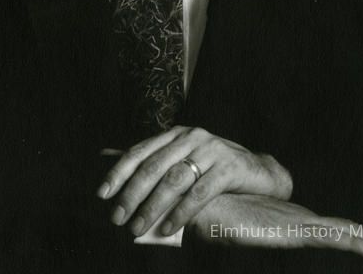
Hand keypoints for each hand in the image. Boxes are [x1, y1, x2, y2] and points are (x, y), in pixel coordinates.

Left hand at [97, 125, 291, 237]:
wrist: (260, 173)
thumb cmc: (214, 170)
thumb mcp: (184, 161)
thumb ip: (156, 165)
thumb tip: (113, 166)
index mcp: (176, 134)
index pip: (141, 151)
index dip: (119, 171)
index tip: (102, 193)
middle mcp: (191, 137)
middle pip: (154, 166)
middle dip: (132, 193)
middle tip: (117, 217)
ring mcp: (211, 150)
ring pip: (174, 179)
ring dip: (153, 206)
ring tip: (137, 227)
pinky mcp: (229, 167)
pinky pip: (200, 192)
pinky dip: (182, 211)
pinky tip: (169, 227)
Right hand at [190, 193, 362, 271]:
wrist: (202, 203)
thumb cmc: (215, 214)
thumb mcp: (237, 226)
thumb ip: (248, 226)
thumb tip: (245, 228)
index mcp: (289, 220)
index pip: (329, 228)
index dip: (353, 236)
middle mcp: (297, 219)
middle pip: (343, 229)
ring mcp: (295, 223)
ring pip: (342, 233)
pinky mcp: (290, 230)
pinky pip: (328, 237)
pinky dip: (352, 243)